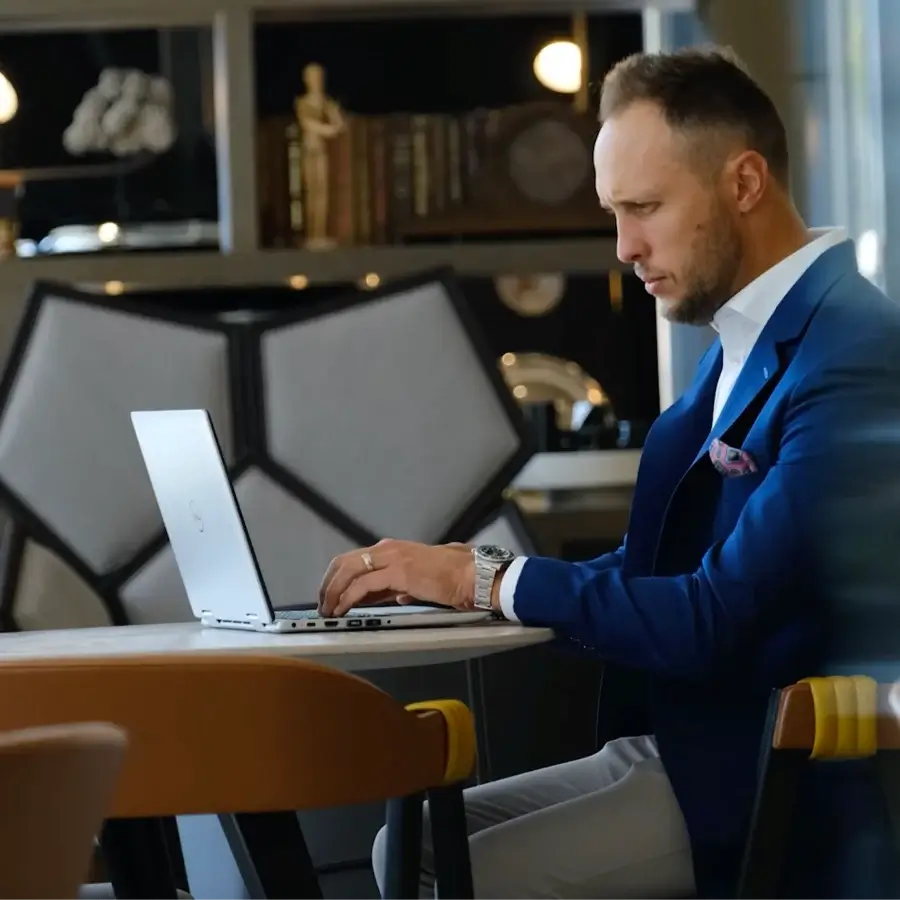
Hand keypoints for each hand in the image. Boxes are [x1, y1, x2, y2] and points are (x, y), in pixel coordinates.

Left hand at [318, 539, 474, 617]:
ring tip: (328, 610)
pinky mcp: (397, 573)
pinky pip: (362, 586)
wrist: (471, 576)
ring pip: (348, 571)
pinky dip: (347, 599)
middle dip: (328, 584)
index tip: (330, 596)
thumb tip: (393, 595)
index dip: (337, 578)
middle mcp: (388, 549)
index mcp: (392, 550)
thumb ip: (401, 587)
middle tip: (322, 604)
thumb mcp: (418, 581)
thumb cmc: (453, 578)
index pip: (354, 560)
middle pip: (344, 562)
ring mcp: (392, 559)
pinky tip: (343, 610)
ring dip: (333, 592)